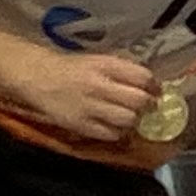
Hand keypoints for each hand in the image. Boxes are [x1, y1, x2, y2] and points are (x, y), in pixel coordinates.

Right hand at [24, 49, 168, 144]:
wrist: (39, 78)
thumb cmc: (73, 69)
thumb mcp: (99, 61)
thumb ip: (123, 71)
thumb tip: (151, 85)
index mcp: (106, 65)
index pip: (143, 77)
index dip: (154, 86)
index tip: (156, 91)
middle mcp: (99, 85)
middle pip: (139, 100)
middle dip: (149, 105)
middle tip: (148, 107)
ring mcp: (90, 107)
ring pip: (128, 119)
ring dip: (135, 120)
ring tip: (131, 118)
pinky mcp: (81, 125)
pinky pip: (111, 134)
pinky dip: (118, 132)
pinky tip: (115, 127)